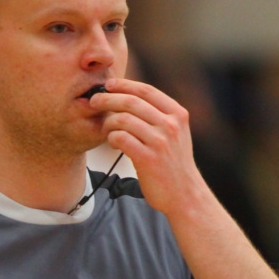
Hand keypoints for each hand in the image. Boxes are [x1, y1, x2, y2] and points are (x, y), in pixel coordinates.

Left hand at [89, 78, 198, 215]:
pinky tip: (113, 142)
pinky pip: (120, 138)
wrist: (184, 194)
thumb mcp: (177, 133)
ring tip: (106, 129)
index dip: (124, 84)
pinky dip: (112, 138)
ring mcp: (160, 142)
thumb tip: (130, 95)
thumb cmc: (174, 163)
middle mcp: (171, 125)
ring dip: (108, 122)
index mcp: (178, 114)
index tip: (109, 84)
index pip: (147, 90)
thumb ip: (160, 114)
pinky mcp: (148, 158)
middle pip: (131, 102)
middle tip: (94, 101)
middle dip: (108, 98)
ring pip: (123, 119)